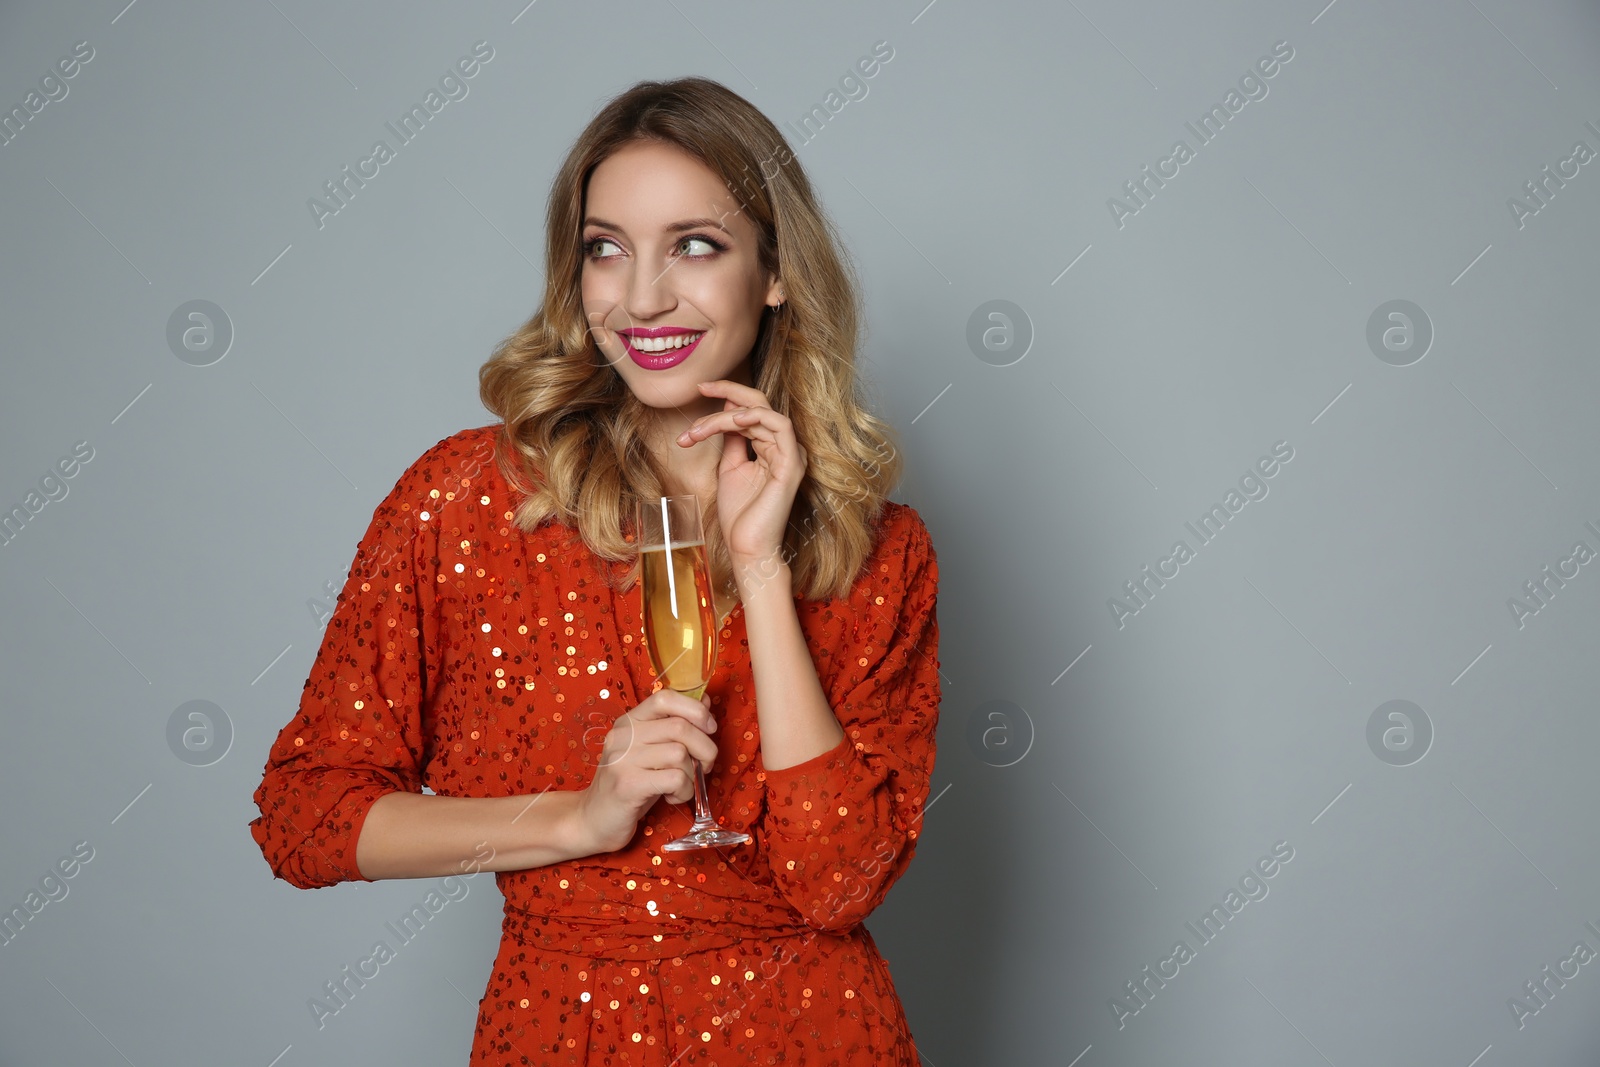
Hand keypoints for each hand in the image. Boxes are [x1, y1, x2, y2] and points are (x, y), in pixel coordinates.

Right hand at [574, 688, 720, 854]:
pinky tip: (671, 797)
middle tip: (705, 766)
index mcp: (629, 721)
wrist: (593, 820)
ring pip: (680, 754)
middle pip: (680, 727)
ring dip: (692, 775)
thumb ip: (674, 727)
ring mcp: (622, 760)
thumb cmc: (630, 784)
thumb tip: (706, 703)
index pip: (664, 698)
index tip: (709, 728)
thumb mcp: (651, 751)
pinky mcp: (627, 785)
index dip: (695, 709)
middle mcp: (623, 735)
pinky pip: (675, 779)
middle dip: (705, 748)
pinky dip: (684, 791)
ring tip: (681, 786)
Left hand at [676, 380, 806, 565]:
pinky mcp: (792, 465)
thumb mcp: (730, 467)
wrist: (747, 548)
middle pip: (759, 404)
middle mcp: (785, 448)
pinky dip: (756, 417)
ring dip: (727, 415)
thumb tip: (725, 413)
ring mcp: (791, 455)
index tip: (699, 390)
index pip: (752, 410)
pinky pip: (780, 426)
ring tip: (700, 430)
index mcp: (771, 448)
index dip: (726, 397)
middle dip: (728, 391)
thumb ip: (732, 440)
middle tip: (701, 387)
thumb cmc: (739, 514)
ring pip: (762, 413)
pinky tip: (732, 420)